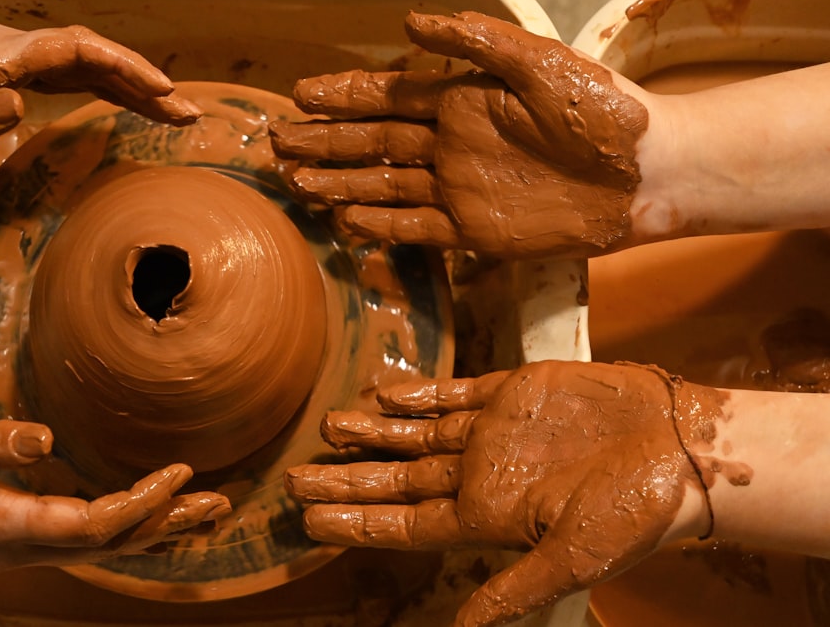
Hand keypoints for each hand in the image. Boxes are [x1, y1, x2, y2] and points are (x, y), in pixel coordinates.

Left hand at [0, 20, 201, 170]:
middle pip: (87, 54)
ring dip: (125, 85)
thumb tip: (25, 103)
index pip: (72, 49)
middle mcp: (0, 48)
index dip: (123, 66)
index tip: (162, 91)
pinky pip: (56, 74)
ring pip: (77, 63)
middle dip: (141, 79)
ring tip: (168, 110)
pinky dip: (94, 87)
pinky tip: (116, 101)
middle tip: (186, 111)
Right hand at [0, 419, 230, 571]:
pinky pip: (78, 542)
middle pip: (106, 544)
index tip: (181, 473)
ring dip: (152, 532)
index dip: (140, 504)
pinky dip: (122, 531)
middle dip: (166, 524)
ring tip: (202, 515)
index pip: (87, 524)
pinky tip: (146, 523)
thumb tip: (47, 438)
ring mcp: (9, 548)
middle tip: (220, 503)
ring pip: (97, 548)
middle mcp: (11, 546)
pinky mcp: (5, 538)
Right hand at [269, 11, 650, 258]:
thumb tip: (408, 23)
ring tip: (296, 182)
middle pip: (373, 144)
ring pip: (383, 186)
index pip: (387, 96)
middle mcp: (450, 145)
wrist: (644, 171)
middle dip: (325, 142)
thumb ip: (474, 41)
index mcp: (462, 100)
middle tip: (278, 142)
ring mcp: (459, 190)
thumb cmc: (599, 109)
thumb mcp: (537, 61)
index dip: (343, 95)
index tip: (300, 94)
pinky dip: (380, 226)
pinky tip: (345, 221)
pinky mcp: (475, 231)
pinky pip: (416, 230)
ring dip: (339, 184)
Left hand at [285, 361, 713, 625]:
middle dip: (349, 477)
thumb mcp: (572, 560)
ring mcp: (495, 431)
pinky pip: (455, 391)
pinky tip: (383, 394)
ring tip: (328, 426)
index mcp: (488, 516)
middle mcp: (482, 473)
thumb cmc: (636, 511)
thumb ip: (512, 589)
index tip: (307, 518)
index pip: (404, 524)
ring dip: (373, 432)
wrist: (684, 447)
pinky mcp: (515, 390)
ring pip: (417, 434)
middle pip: (399, 479)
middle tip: (294, 473)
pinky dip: (418, 393)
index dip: (355, 521)